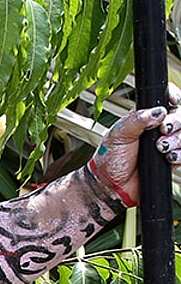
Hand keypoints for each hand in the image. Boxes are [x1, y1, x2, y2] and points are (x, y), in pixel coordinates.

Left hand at [90, 85, 180, 205]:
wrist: (111, 186)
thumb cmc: (110, 159)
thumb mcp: (119, 135)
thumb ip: (137, 120)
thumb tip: (159, 111)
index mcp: (145, 117)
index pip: (165, 100)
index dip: (174, 97)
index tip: (173, 101)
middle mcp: (158, 128)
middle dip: (176, 121)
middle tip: (163, 130)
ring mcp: (167, 143)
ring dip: (177, 139)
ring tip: (160, 148)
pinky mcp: (172, 159)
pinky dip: (180, 154)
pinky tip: (168, 158)